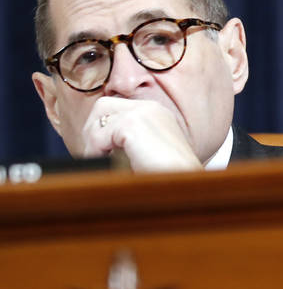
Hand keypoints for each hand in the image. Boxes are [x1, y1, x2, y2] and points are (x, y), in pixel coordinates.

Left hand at [83, 97, 203, 171]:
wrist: (185, 182)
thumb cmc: (167, 175)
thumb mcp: (147, 150)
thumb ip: (128, 139)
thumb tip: (95, 140)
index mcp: (156, 112)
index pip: (115, 106)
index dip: (102, 127)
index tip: (101, 150)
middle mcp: (150, 107)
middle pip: (102, 106)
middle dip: (92, 131)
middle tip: (95, 154)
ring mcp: (142, 112)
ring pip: (97, 120)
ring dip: (93, 145)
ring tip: (105, 162)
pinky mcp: (132, 124)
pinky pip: (97, 136)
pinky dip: (96, 153)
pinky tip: (109, 165)